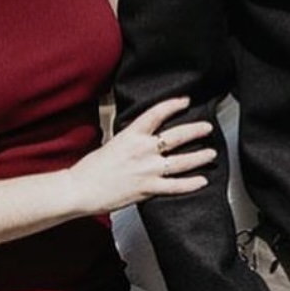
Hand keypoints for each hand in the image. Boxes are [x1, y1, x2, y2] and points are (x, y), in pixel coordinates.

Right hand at [69, 96, 215, 214]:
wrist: (78, 189)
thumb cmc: (91, 168)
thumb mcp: (113, 143)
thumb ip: (132, 139)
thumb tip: (145, 135)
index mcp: (131, 135)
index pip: (156, 113)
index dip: (173, 105)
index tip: (185, 101)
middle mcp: (142, 150)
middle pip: (177, 136)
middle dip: (196, 131)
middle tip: (207, 127)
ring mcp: (147, 170)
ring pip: (182, 161)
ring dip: (200, 156)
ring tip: (211, 153)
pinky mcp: (147, 188)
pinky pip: (175, 186)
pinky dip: (191, 184)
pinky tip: (202, 181)